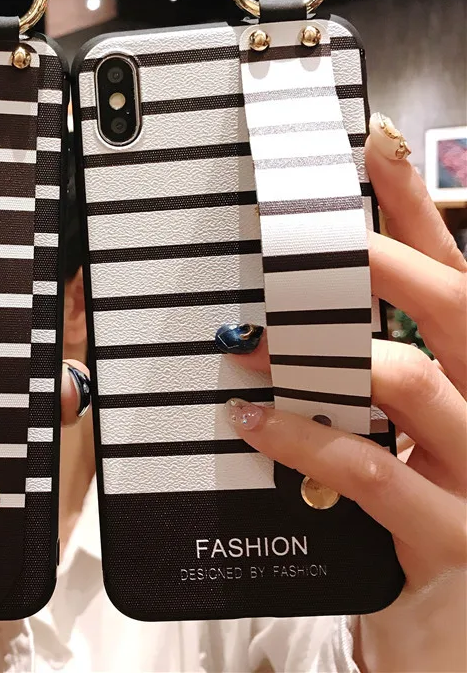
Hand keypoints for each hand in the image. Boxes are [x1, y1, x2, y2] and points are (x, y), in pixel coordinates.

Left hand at [224, 114, 466, 671]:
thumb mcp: (412, 438)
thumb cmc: (436, 518)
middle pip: (455, 308)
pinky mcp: (458, 542)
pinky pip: (371, 473)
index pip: (457, 275)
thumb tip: (302, 319)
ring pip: (412, 384)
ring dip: (320, 355)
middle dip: (376, 260)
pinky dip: (304, 437)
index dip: (416, 206)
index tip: (369, 148)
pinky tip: (253, 419)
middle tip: (299, 233)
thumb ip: (373, 377)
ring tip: (246, 341)